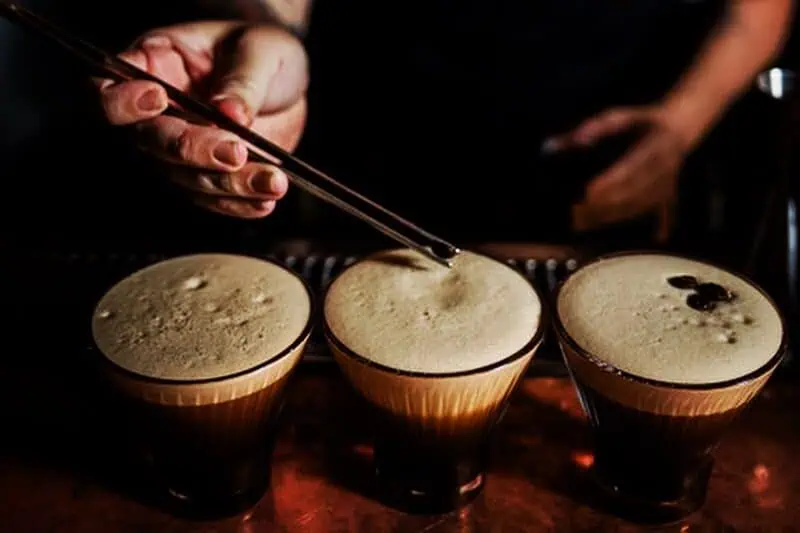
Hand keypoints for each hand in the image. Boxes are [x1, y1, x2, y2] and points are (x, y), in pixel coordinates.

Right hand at [95, 21, 307, 218]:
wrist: (286, 86)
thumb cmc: (261, 52)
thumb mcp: (260, 51)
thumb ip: (243, 81)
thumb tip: (228, 112)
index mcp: (153, 65)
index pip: (110, 89)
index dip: (122, 101)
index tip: (157, 97)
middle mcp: (157, 114)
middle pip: (149, 142)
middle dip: (191, 149)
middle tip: (236, 151)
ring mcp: (179, 149)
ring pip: (185, 178)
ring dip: (228, 184)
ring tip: (272, 181)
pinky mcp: (206, 176)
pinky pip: (213, 199)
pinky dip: (240, 204)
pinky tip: (264, 198)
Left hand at [547, 106, 689, 241]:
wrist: (679, 127)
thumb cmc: (641, 123)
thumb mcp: (618, 117)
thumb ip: (591, 129)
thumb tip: (558, 144)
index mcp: (655, 144)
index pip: (631, 166)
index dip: (611, 180)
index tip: (588, 192)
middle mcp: (666, 166)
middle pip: (635, 190)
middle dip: (606, 204)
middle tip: (577, 213)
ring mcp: (669, 182)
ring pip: (642, 205)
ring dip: (614, 216)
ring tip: (584, 224)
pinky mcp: (669, 194)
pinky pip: (662, 213)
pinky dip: (656, 225)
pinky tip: (653, 237)